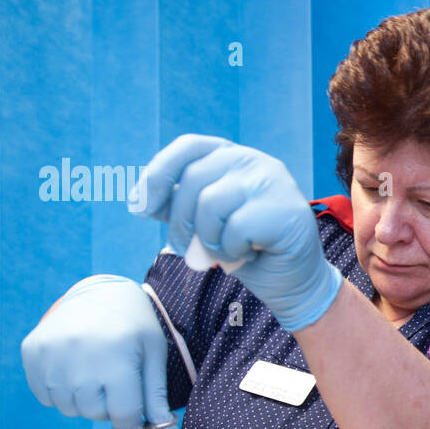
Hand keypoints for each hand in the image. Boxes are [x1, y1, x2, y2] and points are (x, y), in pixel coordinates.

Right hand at [21, 275, 174, 428]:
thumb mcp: (153, 355)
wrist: (99, 291)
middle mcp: (80, 359)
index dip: (131, 427)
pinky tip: (74, 369)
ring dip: (84, 401)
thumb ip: (156, 396)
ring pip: (68, 408)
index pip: (122, 415)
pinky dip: (61, 392)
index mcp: (116, 359)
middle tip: (114, 386)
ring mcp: (52, 356)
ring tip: (95, 375)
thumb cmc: (133, 326)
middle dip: (108, 408)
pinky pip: (46, 395)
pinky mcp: (32, 352)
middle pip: (94, 414)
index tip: (135, 427)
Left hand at [131, 134, 341, 329]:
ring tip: (226, 252)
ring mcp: (273, 182)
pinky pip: (235, 228)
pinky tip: (247, 255)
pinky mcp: (286, 210)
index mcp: (233, 158)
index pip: (188, 147)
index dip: (158, 173)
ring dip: (209, 240)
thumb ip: (177, 207)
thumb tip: (138, 200)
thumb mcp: (204, 224)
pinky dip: (231, 251)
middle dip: (181, 222)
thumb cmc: (247, 250)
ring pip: (211, 203)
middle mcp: (255, 161)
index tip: (140, 207)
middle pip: (194, 179)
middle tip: (191, 251)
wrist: (292, 281)